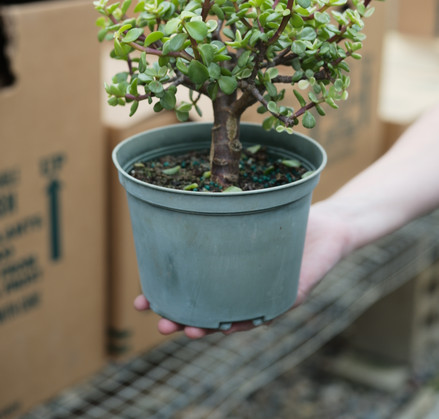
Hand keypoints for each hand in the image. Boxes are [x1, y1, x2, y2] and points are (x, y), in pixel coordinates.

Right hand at [134, 201, 350, 338]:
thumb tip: (181, 188)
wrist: (329, 222)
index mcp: (227, 269)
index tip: (140, 300)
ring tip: (187, 330)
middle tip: (158, 321)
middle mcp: (243, 287)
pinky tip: (229, 325)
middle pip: (206, 311)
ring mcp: (265, 294)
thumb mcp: (247, 207)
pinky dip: (248, 319)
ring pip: (231, 318)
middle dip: (180, 319)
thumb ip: (220, 208)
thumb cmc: (284, 215)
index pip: (193, 289)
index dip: (166, 296)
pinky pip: (267, 311)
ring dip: (207, 327)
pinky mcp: (290, 294)